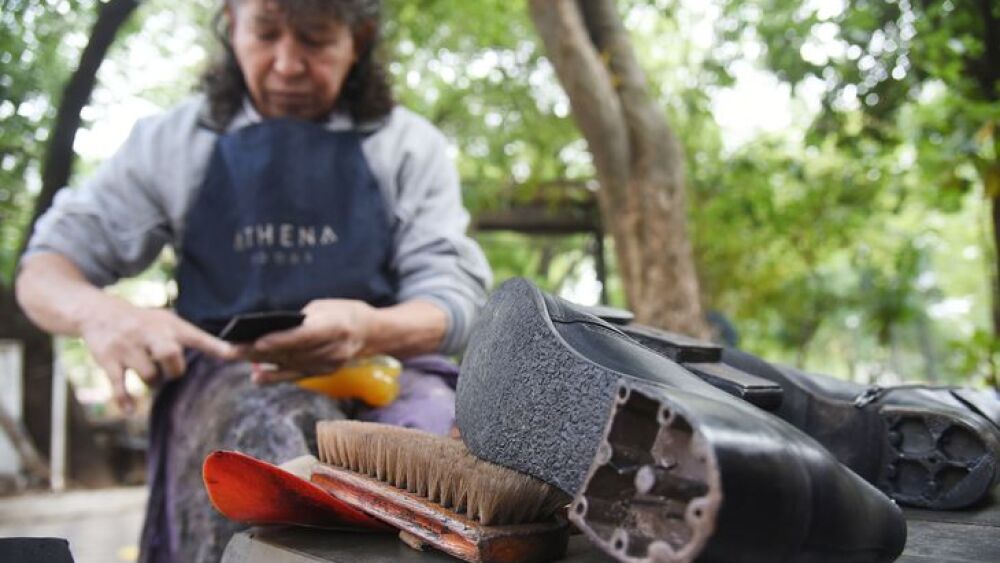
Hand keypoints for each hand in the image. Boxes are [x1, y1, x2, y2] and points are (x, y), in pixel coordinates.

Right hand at [79, 298, 235, 412]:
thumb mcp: (167, 321)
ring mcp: (128, 347)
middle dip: (175, 370)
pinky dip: (125, 400)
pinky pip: (119, 385)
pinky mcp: (109, 360)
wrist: (99, 312)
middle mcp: (150, 334)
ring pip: (149, 375)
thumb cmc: (144, 322)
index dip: (217, 347)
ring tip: (149, 375)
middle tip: (171, 371)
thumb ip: (193, 337)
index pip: (197, 336)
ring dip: (152, 382)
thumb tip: (230, 353)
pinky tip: (130, 410)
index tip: (235, 354)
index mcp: (169, 326)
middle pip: (170, 354)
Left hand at [241, 299, 374, 383]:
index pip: (305, 335)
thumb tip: (269, 330)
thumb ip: (300, 321)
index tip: (257, 341)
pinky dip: (276, 376)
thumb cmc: (345, 311)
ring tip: (237, 356)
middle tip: (232, 349)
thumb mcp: (324, 307)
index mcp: (338, 326)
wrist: (373, 332)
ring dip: (263, 362)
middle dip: (261, 351)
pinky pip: (297, 375)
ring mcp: (331, 364)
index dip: (281, 340)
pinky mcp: (325, 372)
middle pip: (293, 352)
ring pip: (292, 365)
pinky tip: (257, 376)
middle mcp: (335, 349)